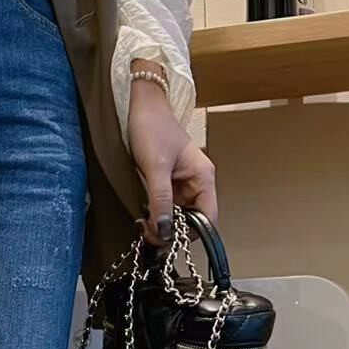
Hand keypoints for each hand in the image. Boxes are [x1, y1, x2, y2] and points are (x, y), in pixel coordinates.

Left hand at [127, 76, 217, 246]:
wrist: (141, 107)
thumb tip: (165, 231)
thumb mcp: (155, 167)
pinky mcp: (169, 183)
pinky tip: (144, 215)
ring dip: (163, 225)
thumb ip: (161, 200)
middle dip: (172, 231)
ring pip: (178, 216)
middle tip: (148, 234)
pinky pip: (167, 207)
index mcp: (203, 178)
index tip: (167, 241)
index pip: (208, 218)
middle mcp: (197, 183)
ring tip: (144, 225)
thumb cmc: (152, 128)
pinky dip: (157, 215)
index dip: (191, 234)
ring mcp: (183, 184)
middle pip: (193, 220)